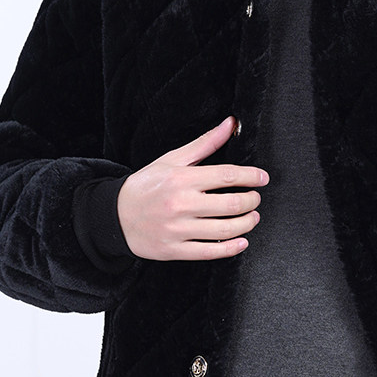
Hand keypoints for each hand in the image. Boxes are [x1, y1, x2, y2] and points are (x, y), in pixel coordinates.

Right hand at [116, 116, 266, 260]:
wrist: (115, 215)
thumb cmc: (146, 186)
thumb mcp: (172, 160)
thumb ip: (205, 143)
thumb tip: (230, 124)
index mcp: (181, 179)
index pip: (226, 176)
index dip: (250, 176)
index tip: (262, 178)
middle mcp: (181, 204)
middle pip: (231, 204)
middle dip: (252, 201)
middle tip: (256, 198)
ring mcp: (177, 229)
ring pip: (225, 230)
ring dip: (247, 224)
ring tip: (252, 217)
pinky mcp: (175, 250)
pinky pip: (210, 252)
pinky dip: (231, 248)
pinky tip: (241, 241)